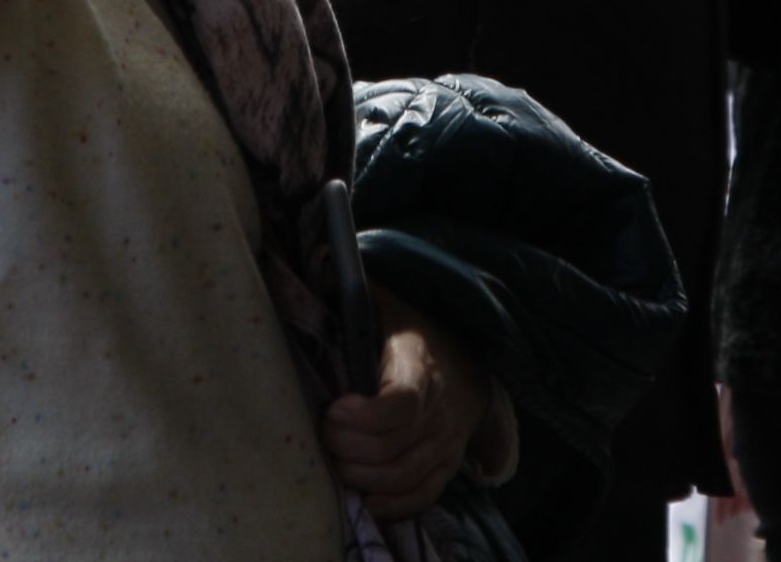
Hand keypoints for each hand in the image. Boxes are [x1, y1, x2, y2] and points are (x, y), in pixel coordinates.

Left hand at [322, 289, 493, 520]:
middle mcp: (438, 408)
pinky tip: (361, 491)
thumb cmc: (411, 334)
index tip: (333, 409)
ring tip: (334, 458)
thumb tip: (313, 278)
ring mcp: (445, 442)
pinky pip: (418, 497)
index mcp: (420, 363)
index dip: (363, 416)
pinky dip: (386, 503)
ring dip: (357, 475)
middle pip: (390, 448)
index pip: (401, 402)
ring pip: (399, 477)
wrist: (466, 365)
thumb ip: (352, 295)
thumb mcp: (386, 306)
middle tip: (321, 432)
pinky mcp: (446, 466)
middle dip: (344, 447)